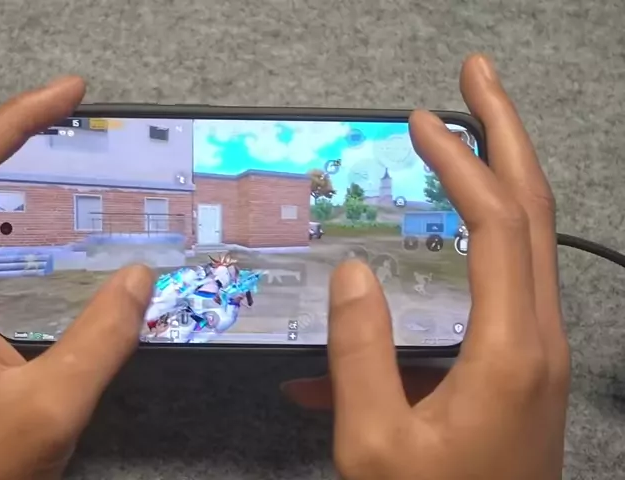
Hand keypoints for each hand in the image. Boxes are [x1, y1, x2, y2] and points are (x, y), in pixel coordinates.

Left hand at [0, 77, 154, 479]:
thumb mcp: (49, 406)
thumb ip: (100, 338)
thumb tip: (143, 275)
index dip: (13, 120)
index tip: (69, 97)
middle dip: (26, 139)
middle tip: (89, 124)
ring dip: (34, 185)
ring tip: (91, 165)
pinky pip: (4, 259)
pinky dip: (41, 235)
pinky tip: (81, 240)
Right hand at [284, 54, 568, 478]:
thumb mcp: (376, 445)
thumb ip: (361, 353)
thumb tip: (352, 273)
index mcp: (509, 350)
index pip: (496, 221)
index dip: (461, 160)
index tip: (422, 118)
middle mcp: (537, 339)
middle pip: (535, 209)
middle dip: (506, 133)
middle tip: (475, 80)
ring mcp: (534, 352)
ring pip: (525, 242)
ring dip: (496, 179)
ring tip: (460, 139)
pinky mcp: (519, 366)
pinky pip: (495, 291)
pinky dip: (462, 256)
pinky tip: (402, 285)